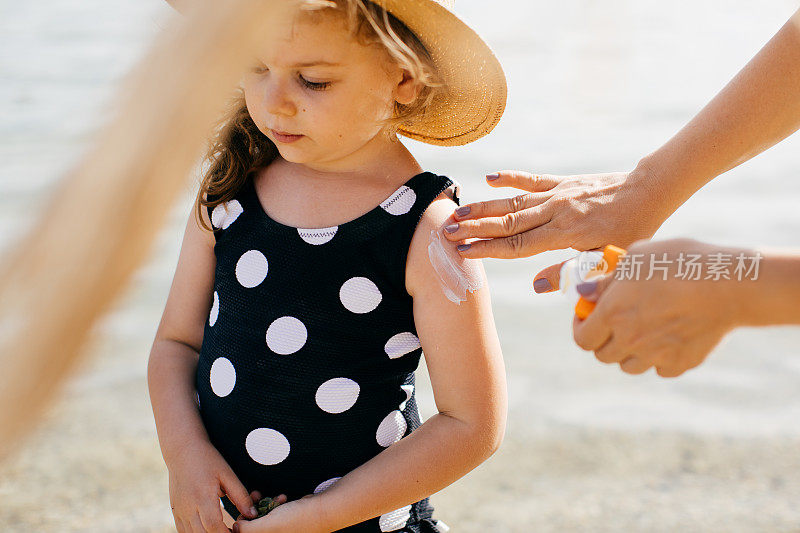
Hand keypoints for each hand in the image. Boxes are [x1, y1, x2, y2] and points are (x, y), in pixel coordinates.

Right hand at [167, 439, 259, 531]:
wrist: (182, 450)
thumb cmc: (207, 459)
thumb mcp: (227, 474)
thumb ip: (240, 496)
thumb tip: (252, 514)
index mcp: (203, 497)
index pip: (214, 527)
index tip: (237, 532)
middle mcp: (188, 507)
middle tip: (232, 530)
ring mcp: (179, 510)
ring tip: (221, 529)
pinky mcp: (175, 510)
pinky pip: (183, 530)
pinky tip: (206, 528)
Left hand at [233, 494, 325, 532]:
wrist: (321, 510)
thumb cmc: (298, 519)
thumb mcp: (267, 526)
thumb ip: (247, 529)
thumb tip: (236, 527)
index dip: (241, 525)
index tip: (240, 514)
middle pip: (254, 525)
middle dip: (254, 510)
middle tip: (254, 500)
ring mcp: (280, 528)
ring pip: (264, 516)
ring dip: (266, 504)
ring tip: (273, 498)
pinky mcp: (286, 519)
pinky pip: (275, 511)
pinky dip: (276, 503)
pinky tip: (282, 498)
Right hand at [442, 169, 665, 260]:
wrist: (650, 191)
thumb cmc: (632, 231)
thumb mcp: (606, 260)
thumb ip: (570, 271)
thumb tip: (536, 285)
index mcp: (565, 233)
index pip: (518, 244)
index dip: (488, 249)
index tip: (463, 252)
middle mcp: (556, 211)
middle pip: (507, 222)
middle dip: (475, 228)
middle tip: (446, 233)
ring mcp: (558, 194)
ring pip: (514, 202)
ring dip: (484, 207)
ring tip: (457, 212)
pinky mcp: (563, 182)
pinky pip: (532, 179)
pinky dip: (511, 178)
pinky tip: (491, 178)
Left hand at [571, 239, 749, 376]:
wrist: (729, 283)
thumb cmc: (680, 261)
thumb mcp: (636, 256)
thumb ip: (607, 279)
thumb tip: (587, 293)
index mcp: (612, 313)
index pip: (582, 338)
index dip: (580, 327)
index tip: (587, 317)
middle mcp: (630, 339)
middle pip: (603, 356)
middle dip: (604, 340)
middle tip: (615, 324)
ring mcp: (656, 355)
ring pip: (629, 367)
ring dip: (630, 352)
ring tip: (642, 331)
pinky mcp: (682, 363)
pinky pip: (660, 369)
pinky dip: (659, 359)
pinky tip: (668, 338)